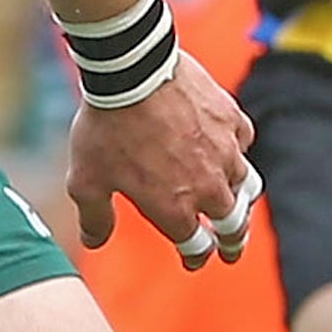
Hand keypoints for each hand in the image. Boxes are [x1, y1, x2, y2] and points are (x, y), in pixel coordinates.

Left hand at [67, 51, 258, 269]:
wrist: (131, 72)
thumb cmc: (106, 127)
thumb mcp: (85, 180)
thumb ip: (95, 216)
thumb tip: (93, 241)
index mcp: (176, 210)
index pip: (197, 248)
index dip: (196, 257)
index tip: (193, 259)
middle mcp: (209, 188)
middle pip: (234, 225)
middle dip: (233, 241)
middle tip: (232, 248)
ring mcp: (225, 153)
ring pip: (246, 185)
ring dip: (241, 199)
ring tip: (239, 204)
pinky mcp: (231, 120)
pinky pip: (242, 142)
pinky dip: (237, 150)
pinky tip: (228, 148)